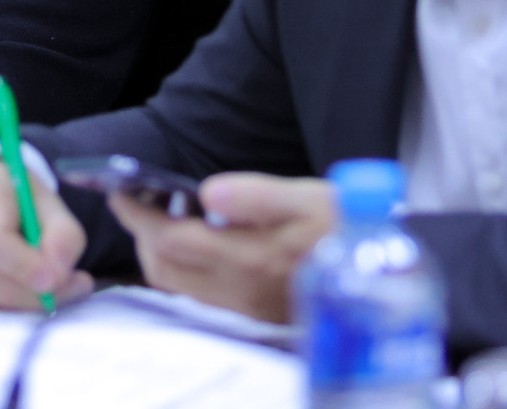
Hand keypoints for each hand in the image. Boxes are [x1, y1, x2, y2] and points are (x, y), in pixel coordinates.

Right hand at [0, 159, 94, 310]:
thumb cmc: (12, 193)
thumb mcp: (47, 199)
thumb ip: (64, 234)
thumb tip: (59, 276)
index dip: (24, 268)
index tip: (56, 278)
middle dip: (40, 294)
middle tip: (76, 284)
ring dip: (29, 301)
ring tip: (53, 280)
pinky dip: (10, 302)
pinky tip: (21, 281)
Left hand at [107, 172, 336, 322]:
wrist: (386, 276)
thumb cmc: (347, 228)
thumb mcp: (310, 198)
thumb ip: (258, 196)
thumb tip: (210, 191)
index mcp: (250, 258)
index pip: (171, 240)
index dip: (138, 216)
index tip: (120, 192)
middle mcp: (240, 291)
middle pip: (164, 268)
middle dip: (142, 235)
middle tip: (139, 202)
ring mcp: (245, 308)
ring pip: (177, 286)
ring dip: (160, 253)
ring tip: (165, 218)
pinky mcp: (253, 316)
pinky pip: (199, 296)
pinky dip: (183, 268)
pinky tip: (197, 244)